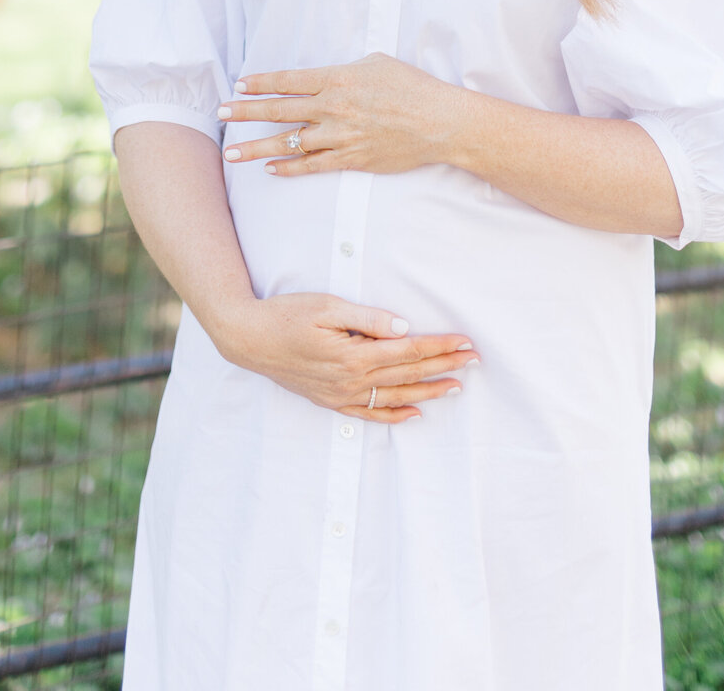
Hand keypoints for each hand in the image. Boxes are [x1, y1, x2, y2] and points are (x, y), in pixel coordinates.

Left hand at [218, 53, 459, 176]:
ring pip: (288, 142)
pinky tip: (270, 169)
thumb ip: (344, 69)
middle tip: (220, 113)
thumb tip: (325, 76)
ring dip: (256, 148)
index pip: (288, 80)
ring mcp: (341, 135)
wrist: (440, 122)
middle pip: (279, 110)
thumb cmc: (412, 86)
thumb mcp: (376, 63)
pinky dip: (289, 168)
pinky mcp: (352, 159)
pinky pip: (312, 166)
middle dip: (245, 112)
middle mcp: (333, 107)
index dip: (261, 83)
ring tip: (231, 153)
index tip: (239, 84)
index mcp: (338, 78)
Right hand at [219, 293, 480, 423]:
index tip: (465, 341)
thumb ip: (367, 318)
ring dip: (428, 392)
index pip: (408, 350)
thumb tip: (403, 327)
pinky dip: (393, 416)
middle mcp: (350, 380)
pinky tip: (413, 415)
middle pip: (408, 374)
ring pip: (394, 397)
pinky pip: (368, 415)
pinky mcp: (330, 401)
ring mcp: (340, 395)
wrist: (249, 339)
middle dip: (444, 366)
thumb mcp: (327, 306)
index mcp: (353, 354)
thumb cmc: (287, 315)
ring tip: (456, 387)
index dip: (439, 346)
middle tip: (474, 360)